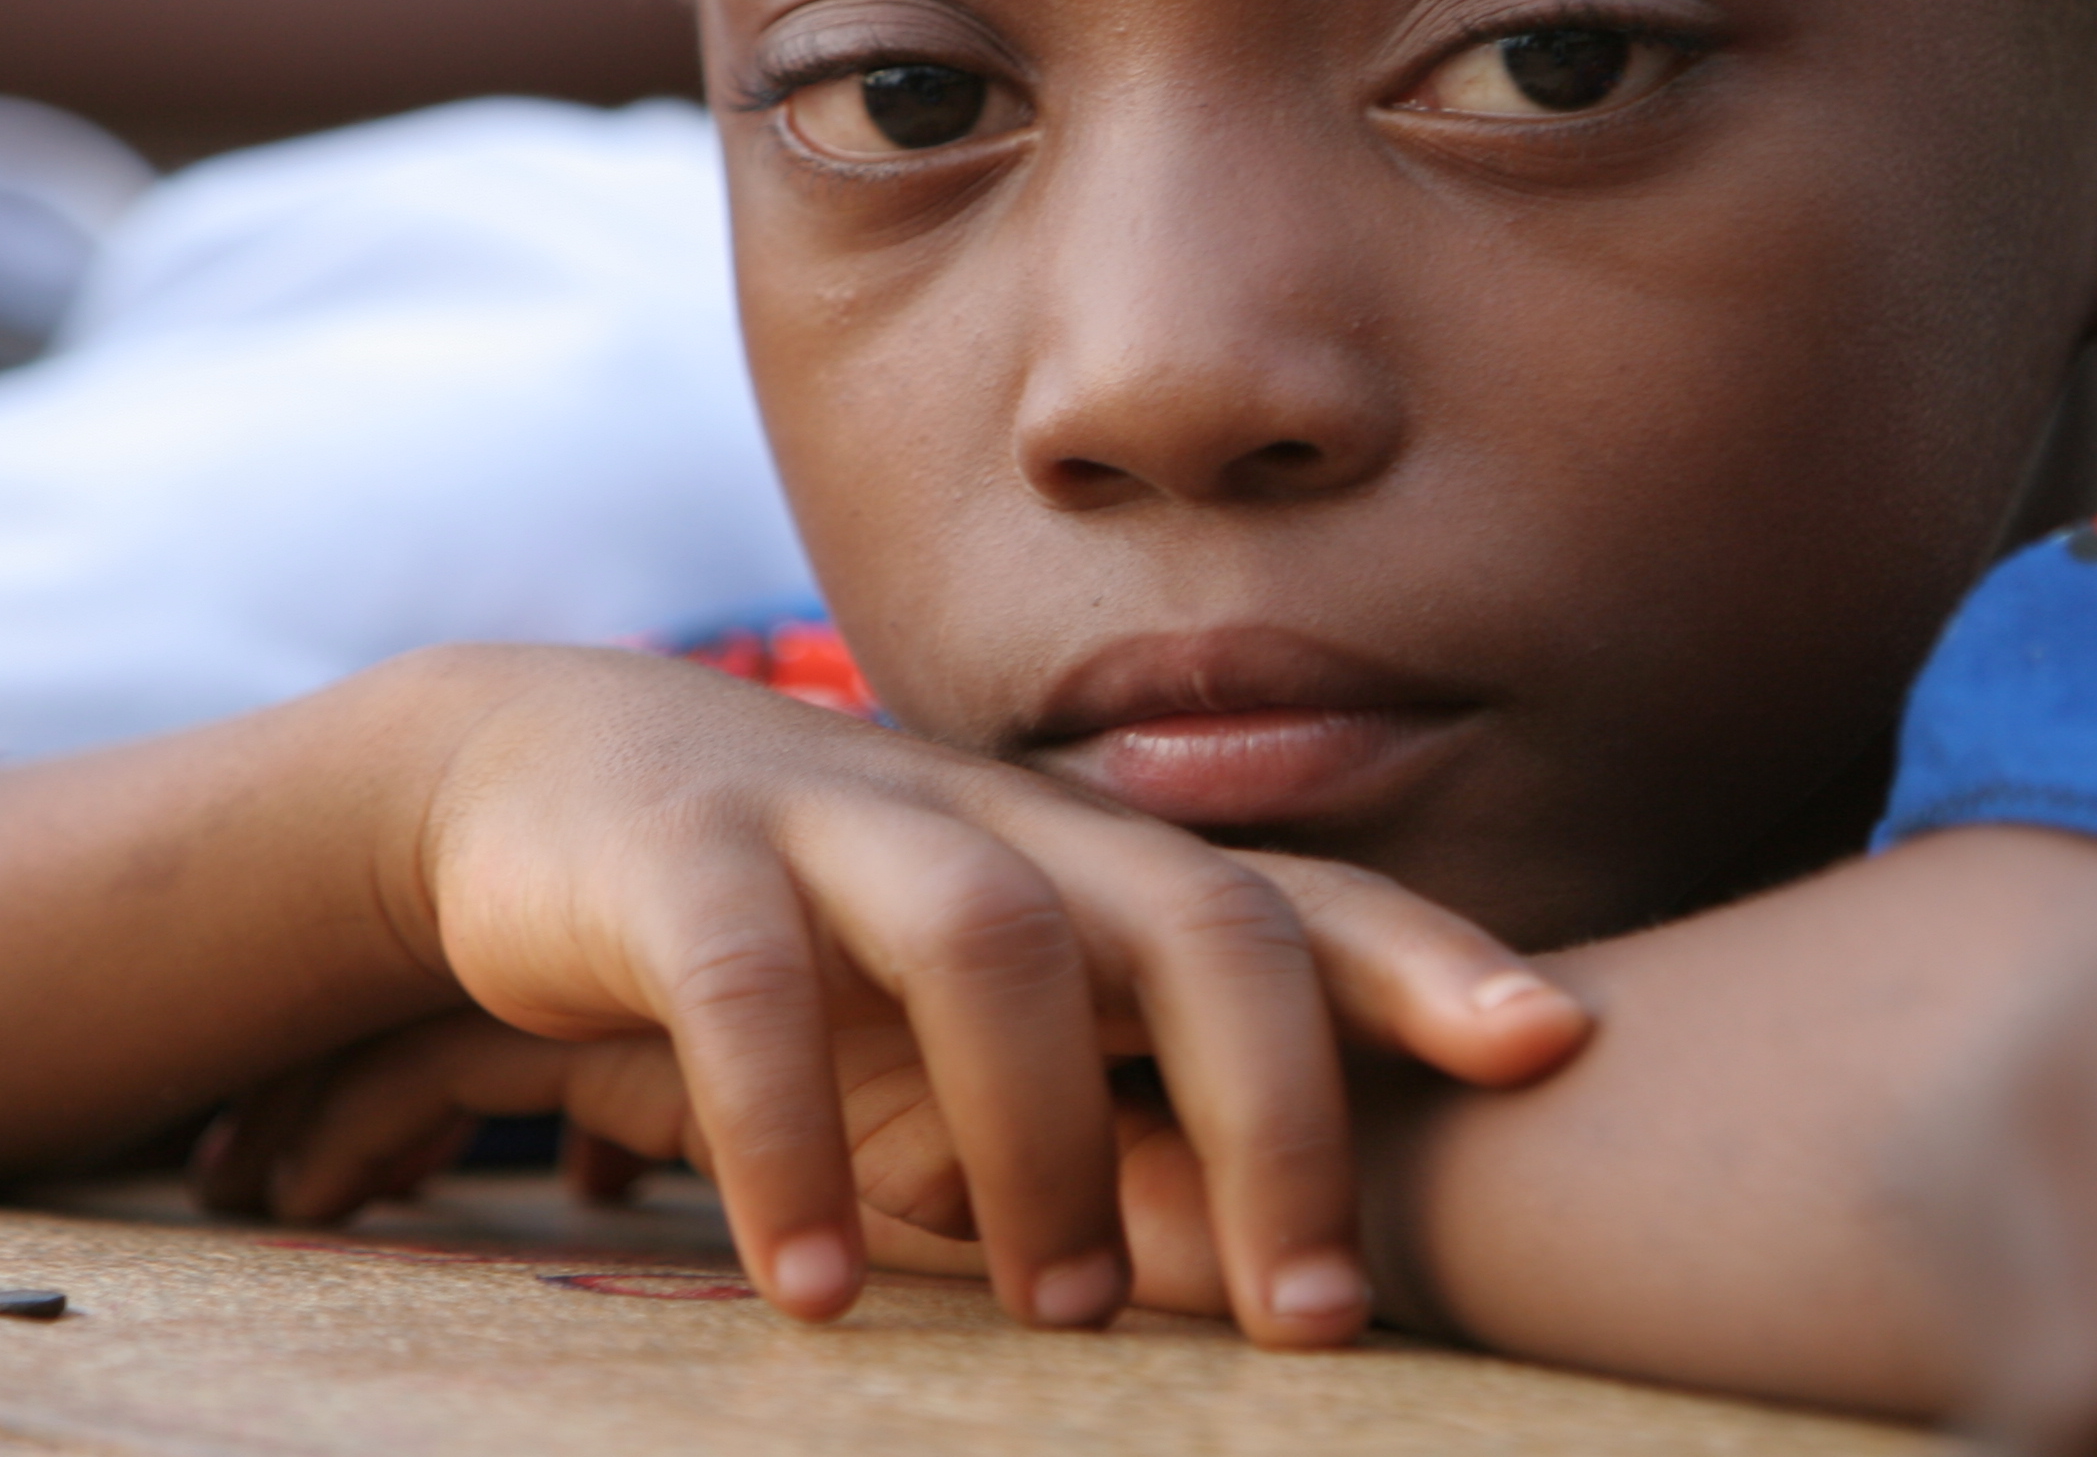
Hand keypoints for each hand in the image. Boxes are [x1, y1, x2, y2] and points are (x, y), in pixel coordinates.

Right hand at [337, 648, 1589, 1344]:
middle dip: (1281, 1106)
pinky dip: (787, 1139)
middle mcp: (999, 822)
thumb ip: (1101, 1124)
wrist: (540, 780)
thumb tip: (1249, 1274)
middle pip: (1193, 916)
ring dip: (1046, 1139)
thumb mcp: (965, 1034)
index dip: (1430, 959)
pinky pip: (750, 984)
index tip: (1555, 1045)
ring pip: (996, 936)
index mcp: (1088, 864)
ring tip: (1063, 1315)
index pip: (1293, 900)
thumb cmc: (810, 939)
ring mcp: (841, 820)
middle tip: (1317, 1310)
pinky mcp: (679, 857)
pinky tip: (813, 1287)